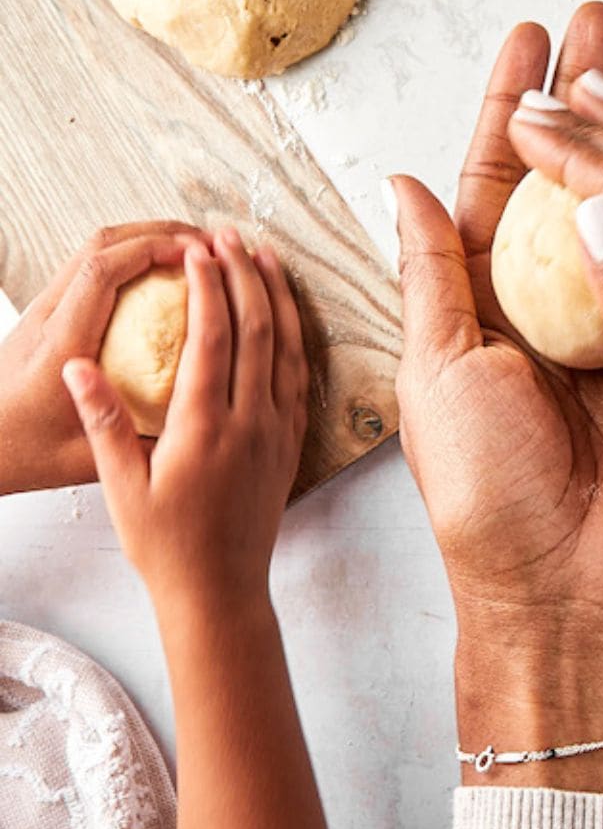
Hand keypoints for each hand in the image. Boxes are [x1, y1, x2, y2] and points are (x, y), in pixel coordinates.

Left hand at [0, 222, 205, 495]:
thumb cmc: (19, 453)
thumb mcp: (82, 460)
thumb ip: (136, 445)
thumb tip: (196, 427)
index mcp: (60, 345)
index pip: (102, 273)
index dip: (154, 249)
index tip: (197, 253)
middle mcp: (49, 316)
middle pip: (101, 245)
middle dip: (159, 232)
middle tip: (208, 243)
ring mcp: (44, 309)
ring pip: (93, 248)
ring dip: (144, 238)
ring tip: (190, 251)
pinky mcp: (46, 313)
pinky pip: (90, 267)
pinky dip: (129, 257)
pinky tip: (158, 276)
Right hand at [62, 230, 307, 614]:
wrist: (219, 593)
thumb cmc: (164, 547)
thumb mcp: (121, 488)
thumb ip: (103, 422)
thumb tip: (78, 367)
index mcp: (205, 429)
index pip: (212, 338)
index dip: (208, 287)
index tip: (197, 251)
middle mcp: (250, 422)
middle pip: (256, 329)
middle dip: (243, 274)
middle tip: (229, 234)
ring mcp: (277, 431)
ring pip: (287, 345)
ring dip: (276, 294)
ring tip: (262, 254)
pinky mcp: (291, 442)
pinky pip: (298, 374)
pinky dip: (295, 332)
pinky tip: (287, 311)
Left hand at [386, 2, 602, 792]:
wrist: (567, 584)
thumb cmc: (484, 489)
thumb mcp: (436, 370)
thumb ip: (433, 272)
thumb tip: (402, 183)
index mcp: (476, 296)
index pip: (492, 175)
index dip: (512, 104)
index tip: (532, 37)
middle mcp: (539, 294)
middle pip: (565, 169)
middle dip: (585, 93)